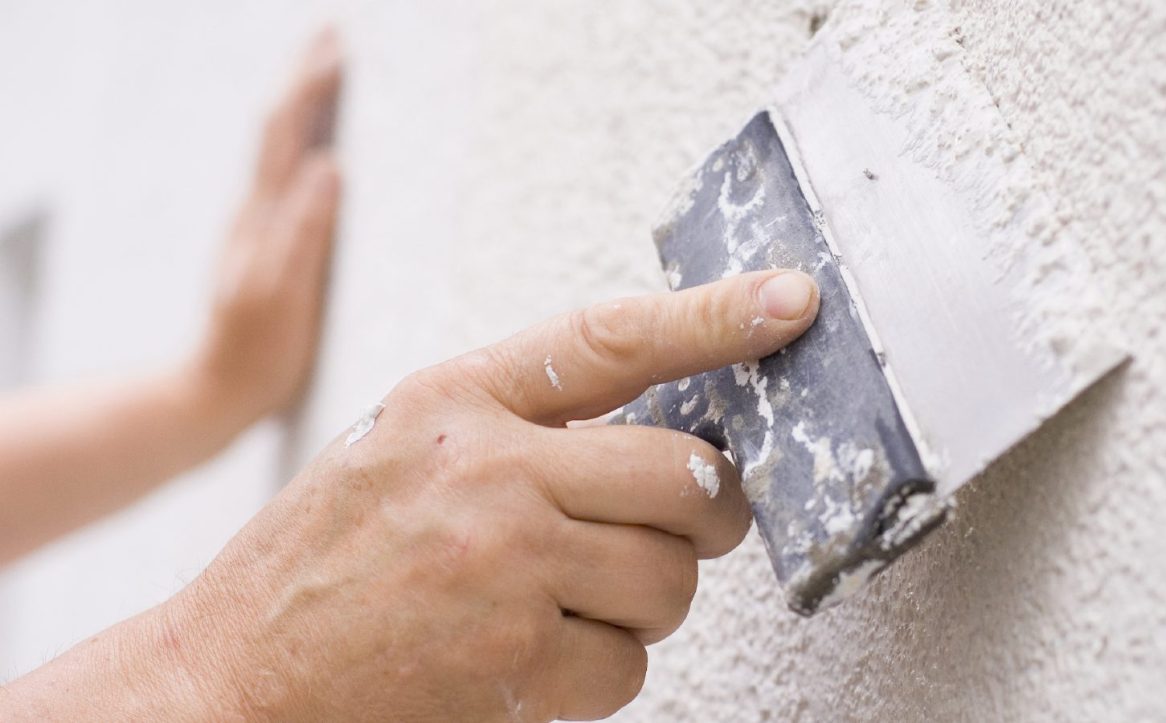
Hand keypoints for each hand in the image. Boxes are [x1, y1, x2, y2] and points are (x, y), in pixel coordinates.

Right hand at [165, 270, 819, 720]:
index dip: (715, 317)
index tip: (789, 304)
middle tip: (671, 531)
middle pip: (687, 477)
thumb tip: (664, 430)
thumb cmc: (325, 559)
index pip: (613, 339)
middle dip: (700, 517)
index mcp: (456, 399)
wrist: (231, 676)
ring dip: (642, 602)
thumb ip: (521, 423)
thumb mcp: (404, 447)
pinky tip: (530, 660)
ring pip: (671, 579)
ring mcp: (502, 566)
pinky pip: (630, 665)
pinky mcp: (513, 663)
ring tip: (561, 603)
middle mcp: (486, 470)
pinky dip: (600, 672)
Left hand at [193, 29, 342, 421]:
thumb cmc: (254, 352)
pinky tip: (321, 145)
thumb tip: (330, 165)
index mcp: (263, 217)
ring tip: (329, 72)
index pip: (286, 132)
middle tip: (335, 34)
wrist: (215, 392)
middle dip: (305, 76)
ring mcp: (261, 228)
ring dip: (304, 103)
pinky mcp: (271, 246)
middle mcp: (257, 212)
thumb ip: (303, 231)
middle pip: (280, 126)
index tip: (340, 47)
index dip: (310, 85)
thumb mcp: (281, 294)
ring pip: (283, 147)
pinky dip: (306, 141)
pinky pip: (290, 175)